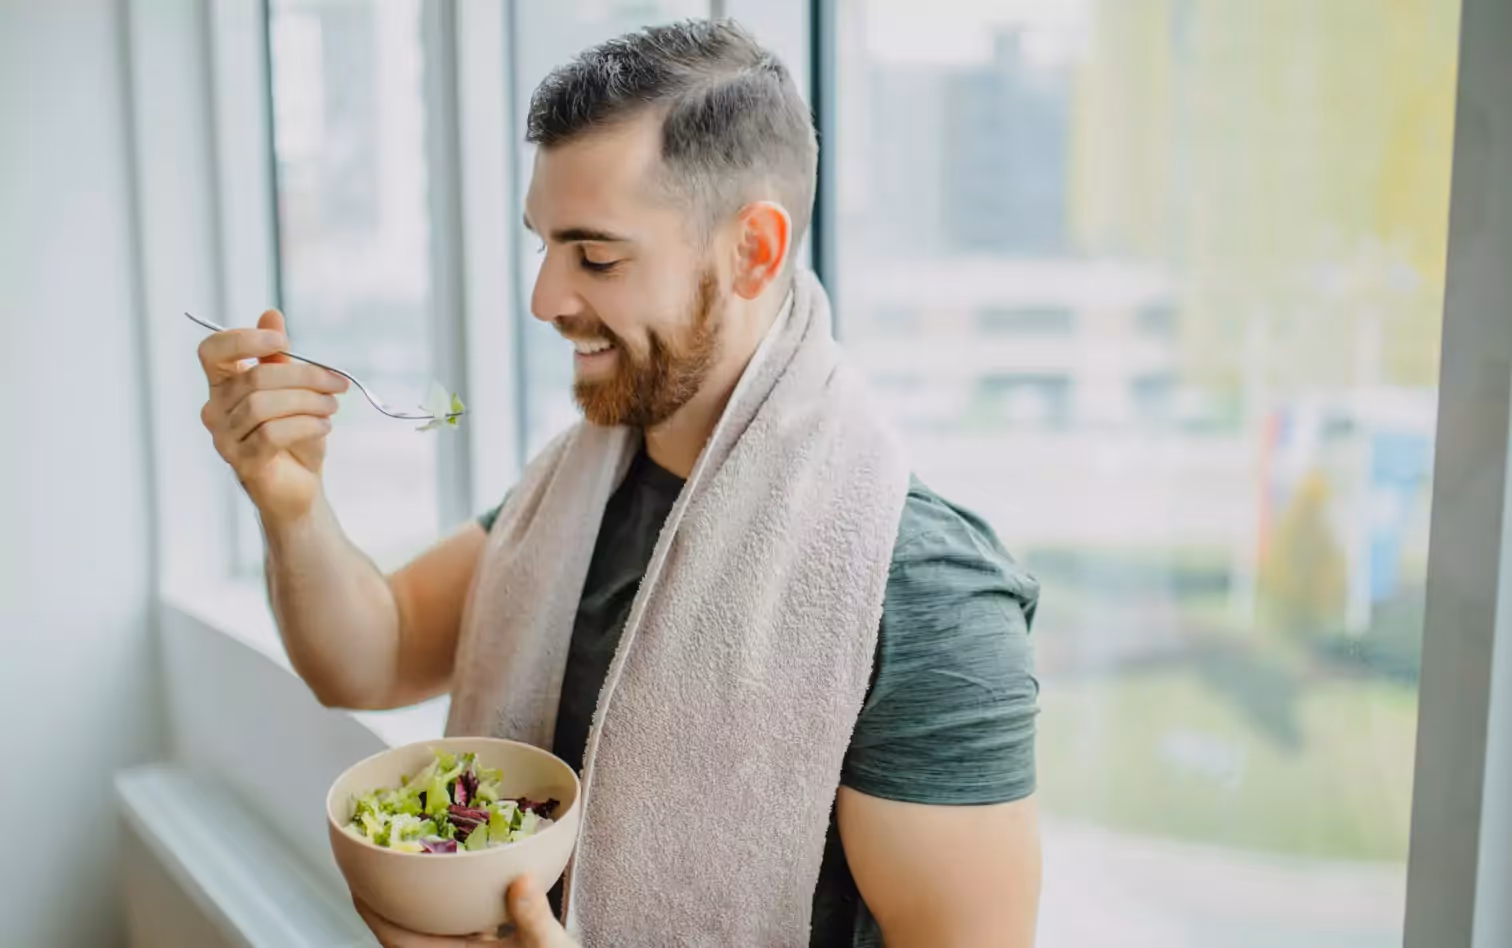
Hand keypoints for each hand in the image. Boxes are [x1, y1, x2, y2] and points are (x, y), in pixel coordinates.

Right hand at [197, 309, 348, 525]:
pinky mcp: (243, 463)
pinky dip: (305, 425)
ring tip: (332, 407)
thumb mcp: (291, 390)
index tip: (284, 343)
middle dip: (304, 376)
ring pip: (263, 405)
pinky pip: (272, 434)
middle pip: (254, 377)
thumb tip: (271, 314)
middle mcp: (214, 410)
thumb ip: (278, 357)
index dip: (245, 339)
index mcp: (222, 385)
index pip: (212, 350)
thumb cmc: (294, 435)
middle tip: (336, 383)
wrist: (301, 487)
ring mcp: (225, 439)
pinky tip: (324, 427)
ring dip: (308, 401)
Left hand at [354, 876, 578, 947]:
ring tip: (415, 863)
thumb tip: (521, 881)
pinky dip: (454, 903)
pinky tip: (465, 880)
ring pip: (432, 928)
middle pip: (407, 931)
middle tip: (377, 860)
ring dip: (422, 901)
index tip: (356, 881)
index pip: (398, 940)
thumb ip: (533, 918)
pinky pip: (459, 926)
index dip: (373, 912)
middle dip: (390, 899)